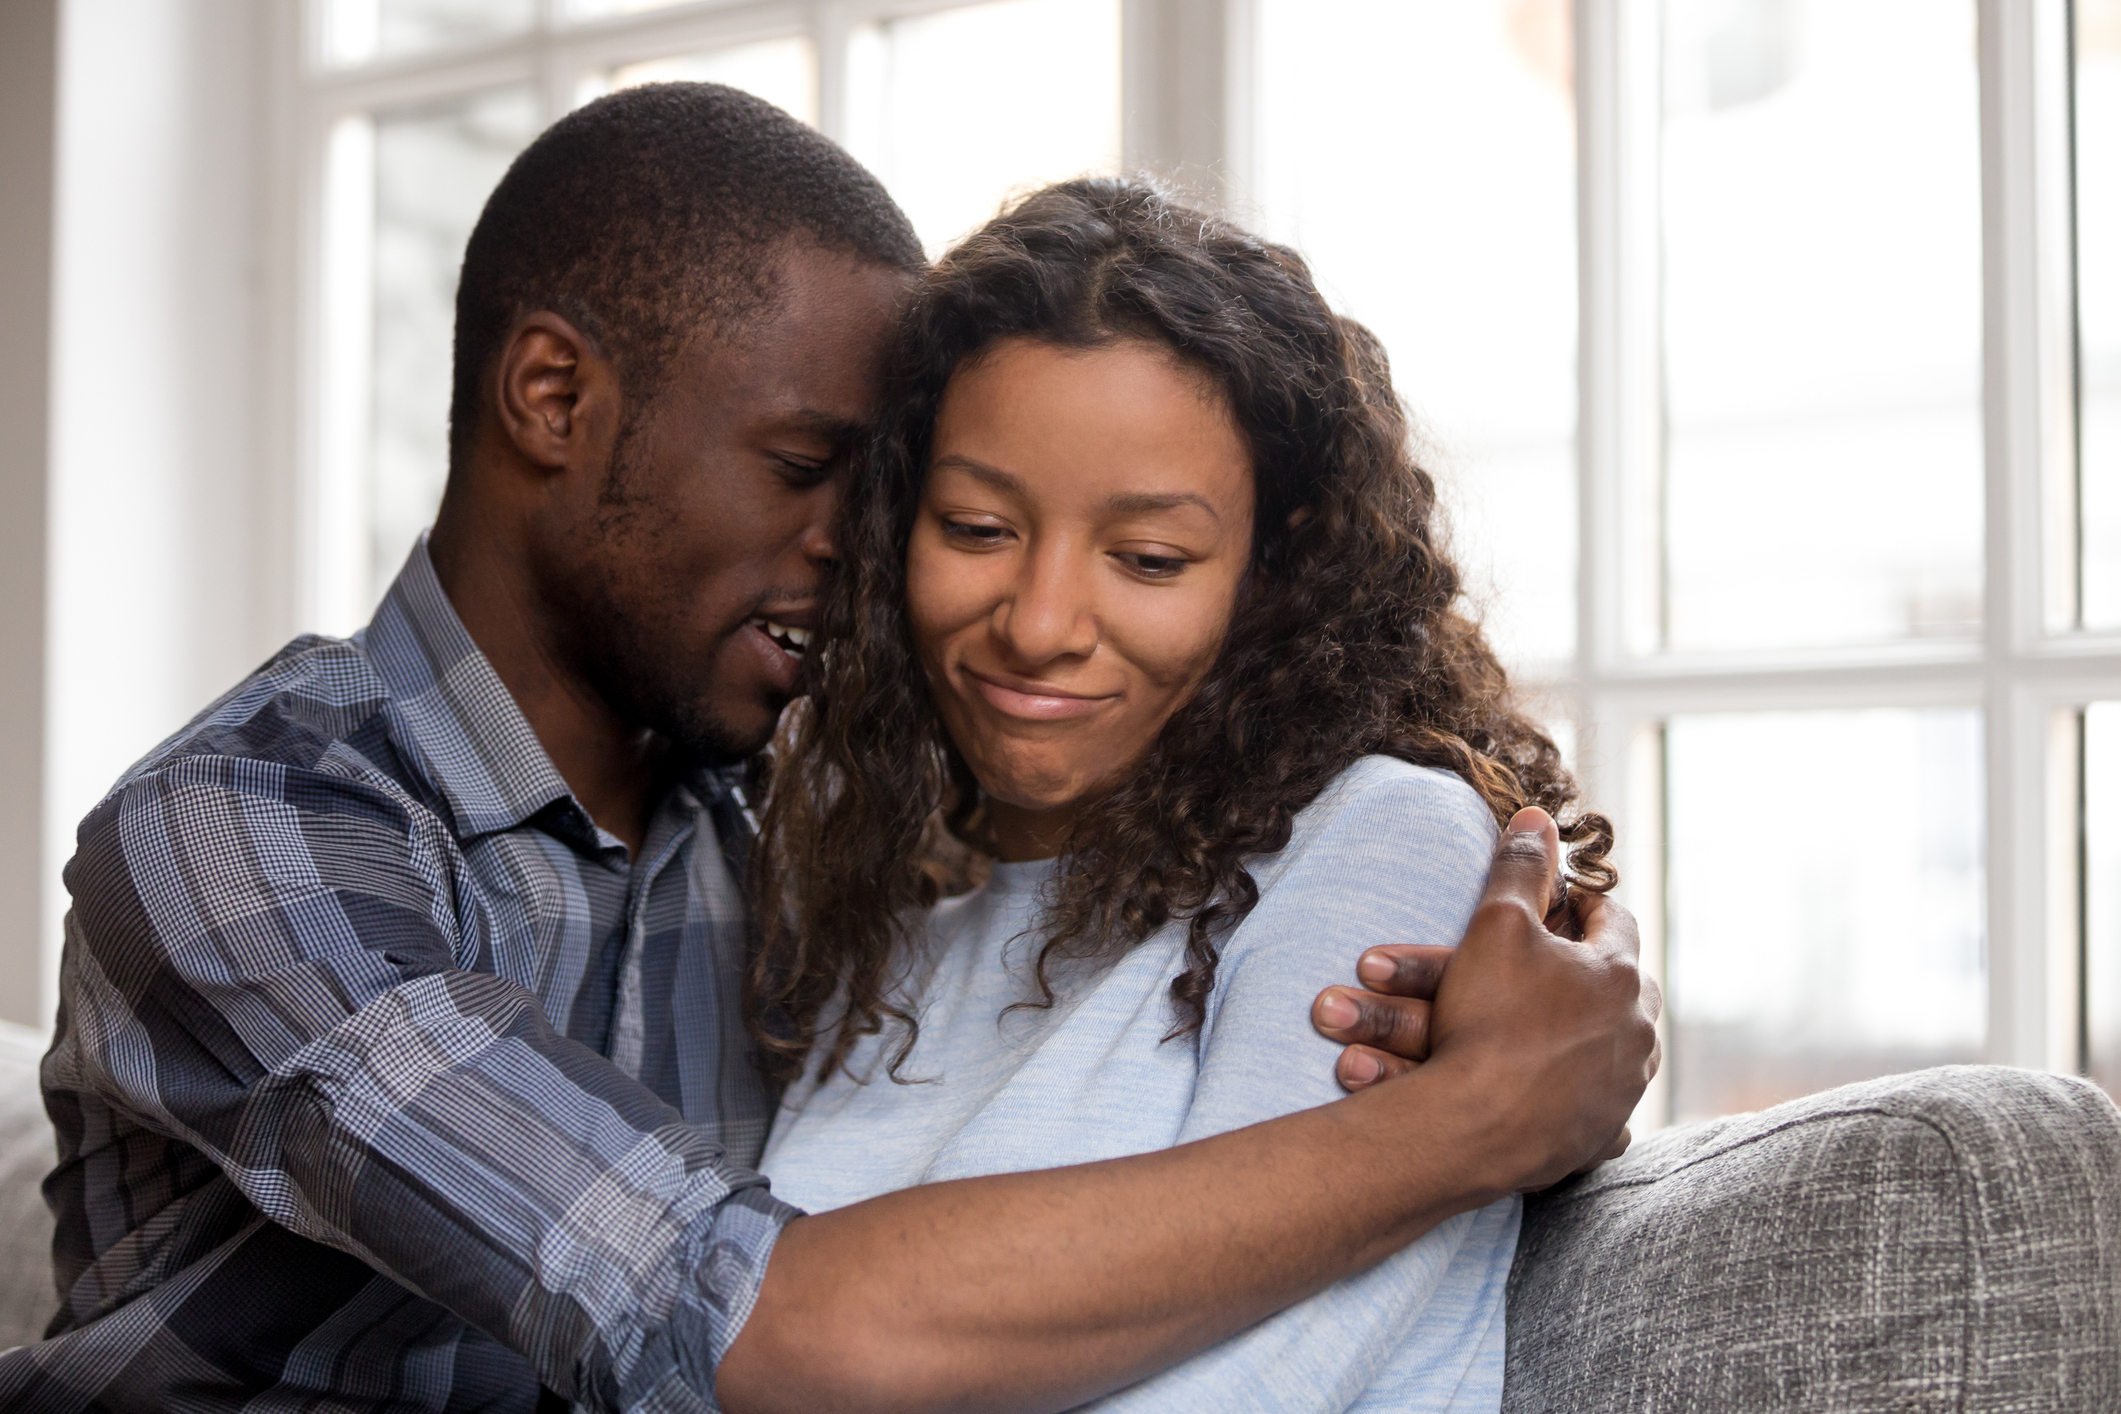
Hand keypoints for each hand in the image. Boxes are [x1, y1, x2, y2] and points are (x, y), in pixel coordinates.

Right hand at [1312, 806, 1661, 1185]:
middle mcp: (1638, 1034)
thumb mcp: (1495, 925)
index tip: (1556, 903)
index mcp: (1621, 976)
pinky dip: (1586, 1093)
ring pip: (1622, 1048)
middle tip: (1554, 962)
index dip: (1583, 905)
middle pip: (1627, 986)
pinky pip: (1605, 1109)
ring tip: (1555, 1022)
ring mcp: (1625, 1090)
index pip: (1616, 921)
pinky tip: (1562, 1090)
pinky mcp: (1602, 1137)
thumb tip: (1538, 818)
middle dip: (1592, 969)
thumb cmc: (1487, 1018)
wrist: (1473, 1125)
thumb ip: (1520, 867)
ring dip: (1594, 1030)